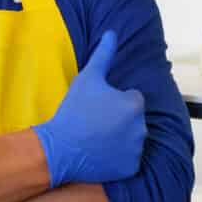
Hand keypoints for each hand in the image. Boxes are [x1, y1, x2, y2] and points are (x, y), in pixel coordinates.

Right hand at [31, 30, 145, 187]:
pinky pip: (129, 159)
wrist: (60, 148)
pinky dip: (119, 157)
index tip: (97, 108)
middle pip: (133, 120)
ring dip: (120, 137)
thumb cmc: (73, 111)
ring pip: (132, 139)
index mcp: (134, 105)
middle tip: (95, 123)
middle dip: (119, 120)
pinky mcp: (131, 167)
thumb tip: (112, 33)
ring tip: (96, 138)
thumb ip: (104, 55)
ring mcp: (136, 149)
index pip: (132, 99)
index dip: (114, 102)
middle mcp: (141, 127)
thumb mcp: (87, 79)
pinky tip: (101, 153)